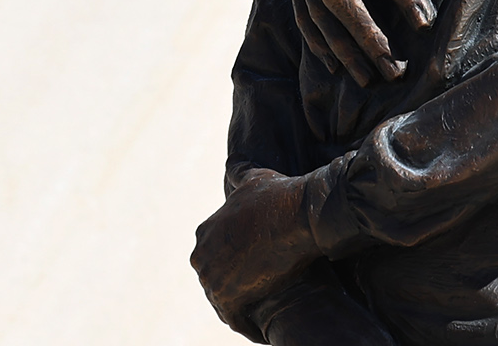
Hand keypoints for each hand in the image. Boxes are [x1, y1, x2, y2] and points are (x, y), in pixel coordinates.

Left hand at [192, 170, 322, 332]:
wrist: (297, 215)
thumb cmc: (279, 197)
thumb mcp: (253, 179)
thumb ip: (238, 176)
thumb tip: (233, 167)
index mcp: (204, 232)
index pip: (215, 259)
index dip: (236, 269)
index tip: (256, 275)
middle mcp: (201, 256)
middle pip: (217, 282)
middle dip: (237, 292)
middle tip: (263, 299)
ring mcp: (211, 278)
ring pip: (225, 304)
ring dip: (244, 312)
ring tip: (266, 318)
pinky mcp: (227, 297)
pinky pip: (236, 321)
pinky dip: (250, 328)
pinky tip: (265, 331)